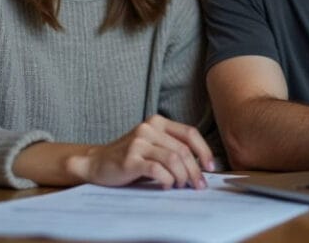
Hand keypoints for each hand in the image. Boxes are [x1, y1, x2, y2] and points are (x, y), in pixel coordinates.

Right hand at [67, 114, 214, 188]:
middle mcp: (148, 128)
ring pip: (173, 160)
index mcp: (157, 122)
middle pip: (183, 150)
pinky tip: (166, 185)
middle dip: (195, 170)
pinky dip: (166, 180)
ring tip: (180, 186)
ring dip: (182, 177)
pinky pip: (157, 170)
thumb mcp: (153, 145)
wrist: (97, 163)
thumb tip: (201, 166)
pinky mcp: (130, 159)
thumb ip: (172, 148)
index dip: (203, 150)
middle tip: (198, 185)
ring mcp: (138, 142)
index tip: (210, 167)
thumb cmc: (130, 157)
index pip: (189, 133)